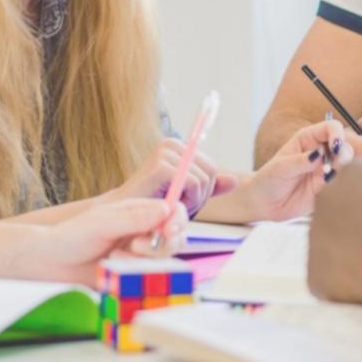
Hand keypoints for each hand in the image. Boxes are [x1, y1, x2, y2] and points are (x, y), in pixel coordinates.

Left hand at [33, 198, 187, 284]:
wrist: (50, 263)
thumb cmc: (71, 236)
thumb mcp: (103, 222)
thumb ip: (135, 218)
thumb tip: (166, 210)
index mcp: (138, 212)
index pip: (172, 211)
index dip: (177, 221)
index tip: (169, 231)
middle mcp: (142, 231)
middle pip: (175, 237)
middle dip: (161, 244)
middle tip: (136, 246)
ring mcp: (139, 254)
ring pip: (165, 258)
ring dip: (145, 260)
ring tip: (117, 257)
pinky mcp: (133, 273)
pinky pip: (149, 276)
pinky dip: (134, 273)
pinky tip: (114, 268)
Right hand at [112, 138, 236, 215]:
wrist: (126, 217)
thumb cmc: (156, 208)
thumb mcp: (189, 197)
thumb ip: (211, 187)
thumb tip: (235, 181)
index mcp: (178, 146)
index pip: (213, 167)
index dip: (204, 190)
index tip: (184, 200)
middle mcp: (172, 143)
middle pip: (212, 172)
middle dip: (200, 196)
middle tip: (177, 204)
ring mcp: (165, 152)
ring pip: (204, 180)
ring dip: (193, 202)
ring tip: (171, 205)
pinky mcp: (161, 165)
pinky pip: (194, 184)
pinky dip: (188, 201)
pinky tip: (170, 205)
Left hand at [234, 119, 353, 220]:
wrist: (265, 204)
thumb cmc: (268, 179)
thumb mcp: (281, 168)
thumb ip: (301, 161)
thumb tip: (320, 154)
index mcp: (309, 138)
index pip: (331, 128)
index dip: (338, 134)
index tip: (336, 147)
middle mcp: (322, 152)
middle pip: (346, 144)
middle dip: (348, 152)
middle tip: (340, 165)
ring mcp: (327, 169)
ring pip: (349, 165)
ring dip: (348, 170)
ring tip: (330, 180)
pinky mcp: (330, 188)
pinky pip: (344, 184)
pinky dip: (344, 186)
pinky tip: (332, 191)